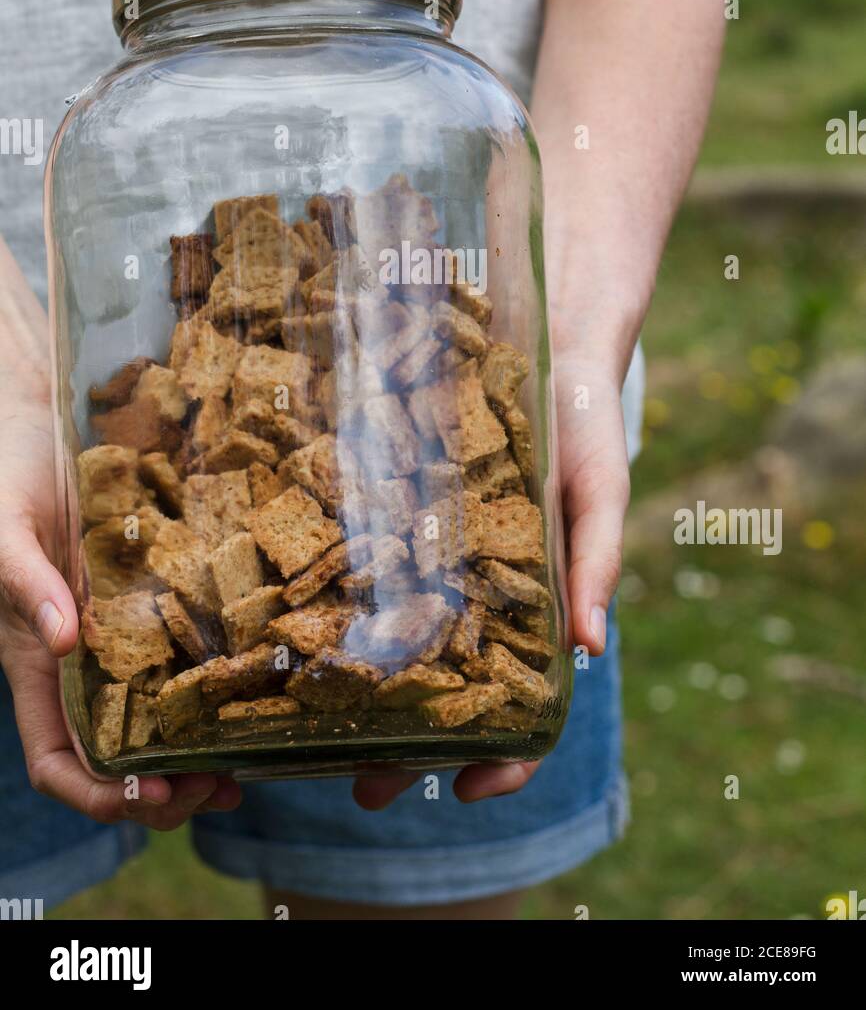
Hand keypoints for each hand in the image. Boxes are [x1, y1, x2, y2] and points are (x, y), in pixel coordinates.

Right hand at [0, 387, 241, 827]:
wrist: (34, 425)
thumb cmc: (8, 478)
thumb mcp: (6, 530)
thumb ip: (27, 583)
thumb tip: (63, 640)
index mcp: (38, 663)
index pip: (56, 759)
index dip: (96, 794)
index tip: (149, 796)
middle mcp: (81, 662)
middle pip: (115, 759)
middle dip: (160, 791)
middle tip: (220, 787)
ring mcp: (119, 635)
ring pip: (154, 722)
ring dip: (194, 756)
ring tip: (243, 764)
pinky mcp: (151, 601)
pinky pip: (182, 658)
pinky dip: (212, 690)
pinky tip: (252, 692)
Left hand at [352, 338, 630, 810]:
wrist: (545, 344)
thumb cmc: (583, 425)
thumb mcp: (600, 486)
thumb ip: (596, 559)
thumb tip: (592, 645)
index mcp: (534, 609)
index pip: (526, 707)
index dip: (504, 760)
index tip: (468, 792)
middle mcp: (477, 598)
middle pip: (443, 696)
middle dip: (407, 752)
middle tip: (361, 789)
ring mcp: (433, 562)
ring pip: (395, 649)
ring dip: (362, 699)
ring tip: (311, 733)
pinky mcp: (395, 518)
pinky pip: (364, 571)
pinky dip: (337, 607)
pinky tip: (294, 627)